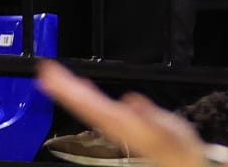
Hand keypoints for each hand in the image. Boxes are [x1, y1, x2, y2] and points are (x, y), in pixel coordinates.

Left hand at [34, 60, 207, 166]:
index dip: (68, 89)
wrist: (184, 166)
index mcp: (122, 125)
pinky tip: (83, 89)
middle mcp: (114, 126)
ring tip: (55, 76)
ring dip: (71, 90)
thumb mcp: (170, 134)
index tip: (50, 74)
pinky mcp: (124, 126)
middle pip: (84, 105)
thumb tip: (131, 102)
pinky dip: (89, 97)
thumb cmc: (179, 153)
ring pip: (89, 106)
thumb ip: (152, 119)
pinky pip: (100, 109)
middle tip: (44, 70)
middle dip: (64, 87)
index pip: (88, 104)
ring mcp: (117, 126)